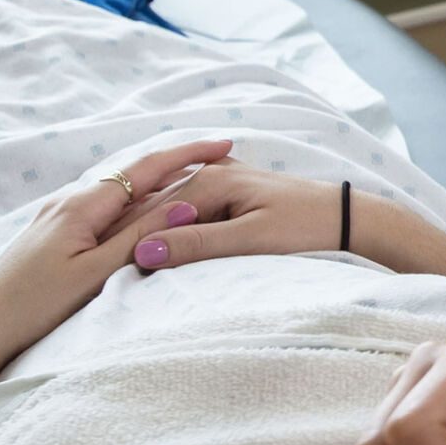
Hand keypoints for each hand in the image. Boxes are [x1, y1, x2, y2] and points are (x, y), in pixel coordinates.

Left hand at [0, 138, 233, 363]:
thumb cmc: (33, 306)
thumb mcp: (95, 273)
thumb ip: (140, 237)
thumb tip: (186, 204)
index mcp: (82, 204)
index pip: (146, 167)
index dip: (187, 154)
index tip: (224, 145)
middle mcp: (68, 200)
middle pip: (133, 174)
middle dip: (176, 167)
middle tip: (218, 165)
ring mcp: (57, 215)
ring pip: (118, 193)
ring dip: (155, 188)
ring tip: (192, 190)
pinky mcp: (51, 233)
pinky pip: (102, 209)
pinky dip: (133, 206)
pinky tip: (144, 218)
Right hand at [126, 159, 356, 271]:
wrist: (346, 218)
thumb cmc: (304, 229)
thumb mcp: (250, 241)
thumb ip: (197, 244)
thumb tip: (142, 252)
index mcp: (211, 180)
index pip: (152, 213)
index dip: (127, 242)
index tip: (103, 272)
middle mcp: (210, 172)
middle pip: (156, 208)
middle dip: (131, 235)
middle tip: (99, 268)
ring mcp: (221, 180)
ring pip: (170, 209)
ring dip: (149, 232)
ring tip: (120, 262)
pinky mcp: (231, 193)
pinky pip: (189, 210)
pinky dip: (171, 228)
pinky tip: (157, 248)